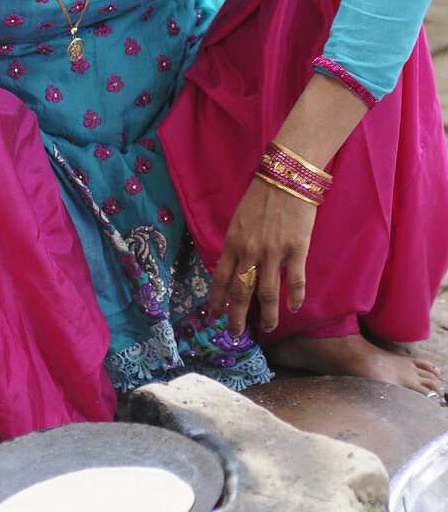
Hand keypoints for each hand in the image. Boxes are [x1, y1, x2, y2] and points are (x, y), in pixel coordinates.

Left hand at [209, 176, 316, 337]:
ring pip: (267, 293)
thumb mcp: (239, 220)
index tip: (213, 316)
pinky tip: (294, 307)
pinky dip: (295, 296)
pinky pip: (296, 280)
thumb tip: (237, 268)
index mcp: (232, 242)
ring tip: (268, 328)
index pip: (220, 278)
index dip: (216, 300)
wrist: (287, 177)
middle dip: (237, 317)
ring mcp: (274, 252)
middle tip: (236, 334)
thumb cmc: (262, 195)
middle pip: (240, 292)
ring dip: (268, 315)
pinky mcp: (297, 249)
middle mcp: (250, 250)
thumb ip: (237, 244)